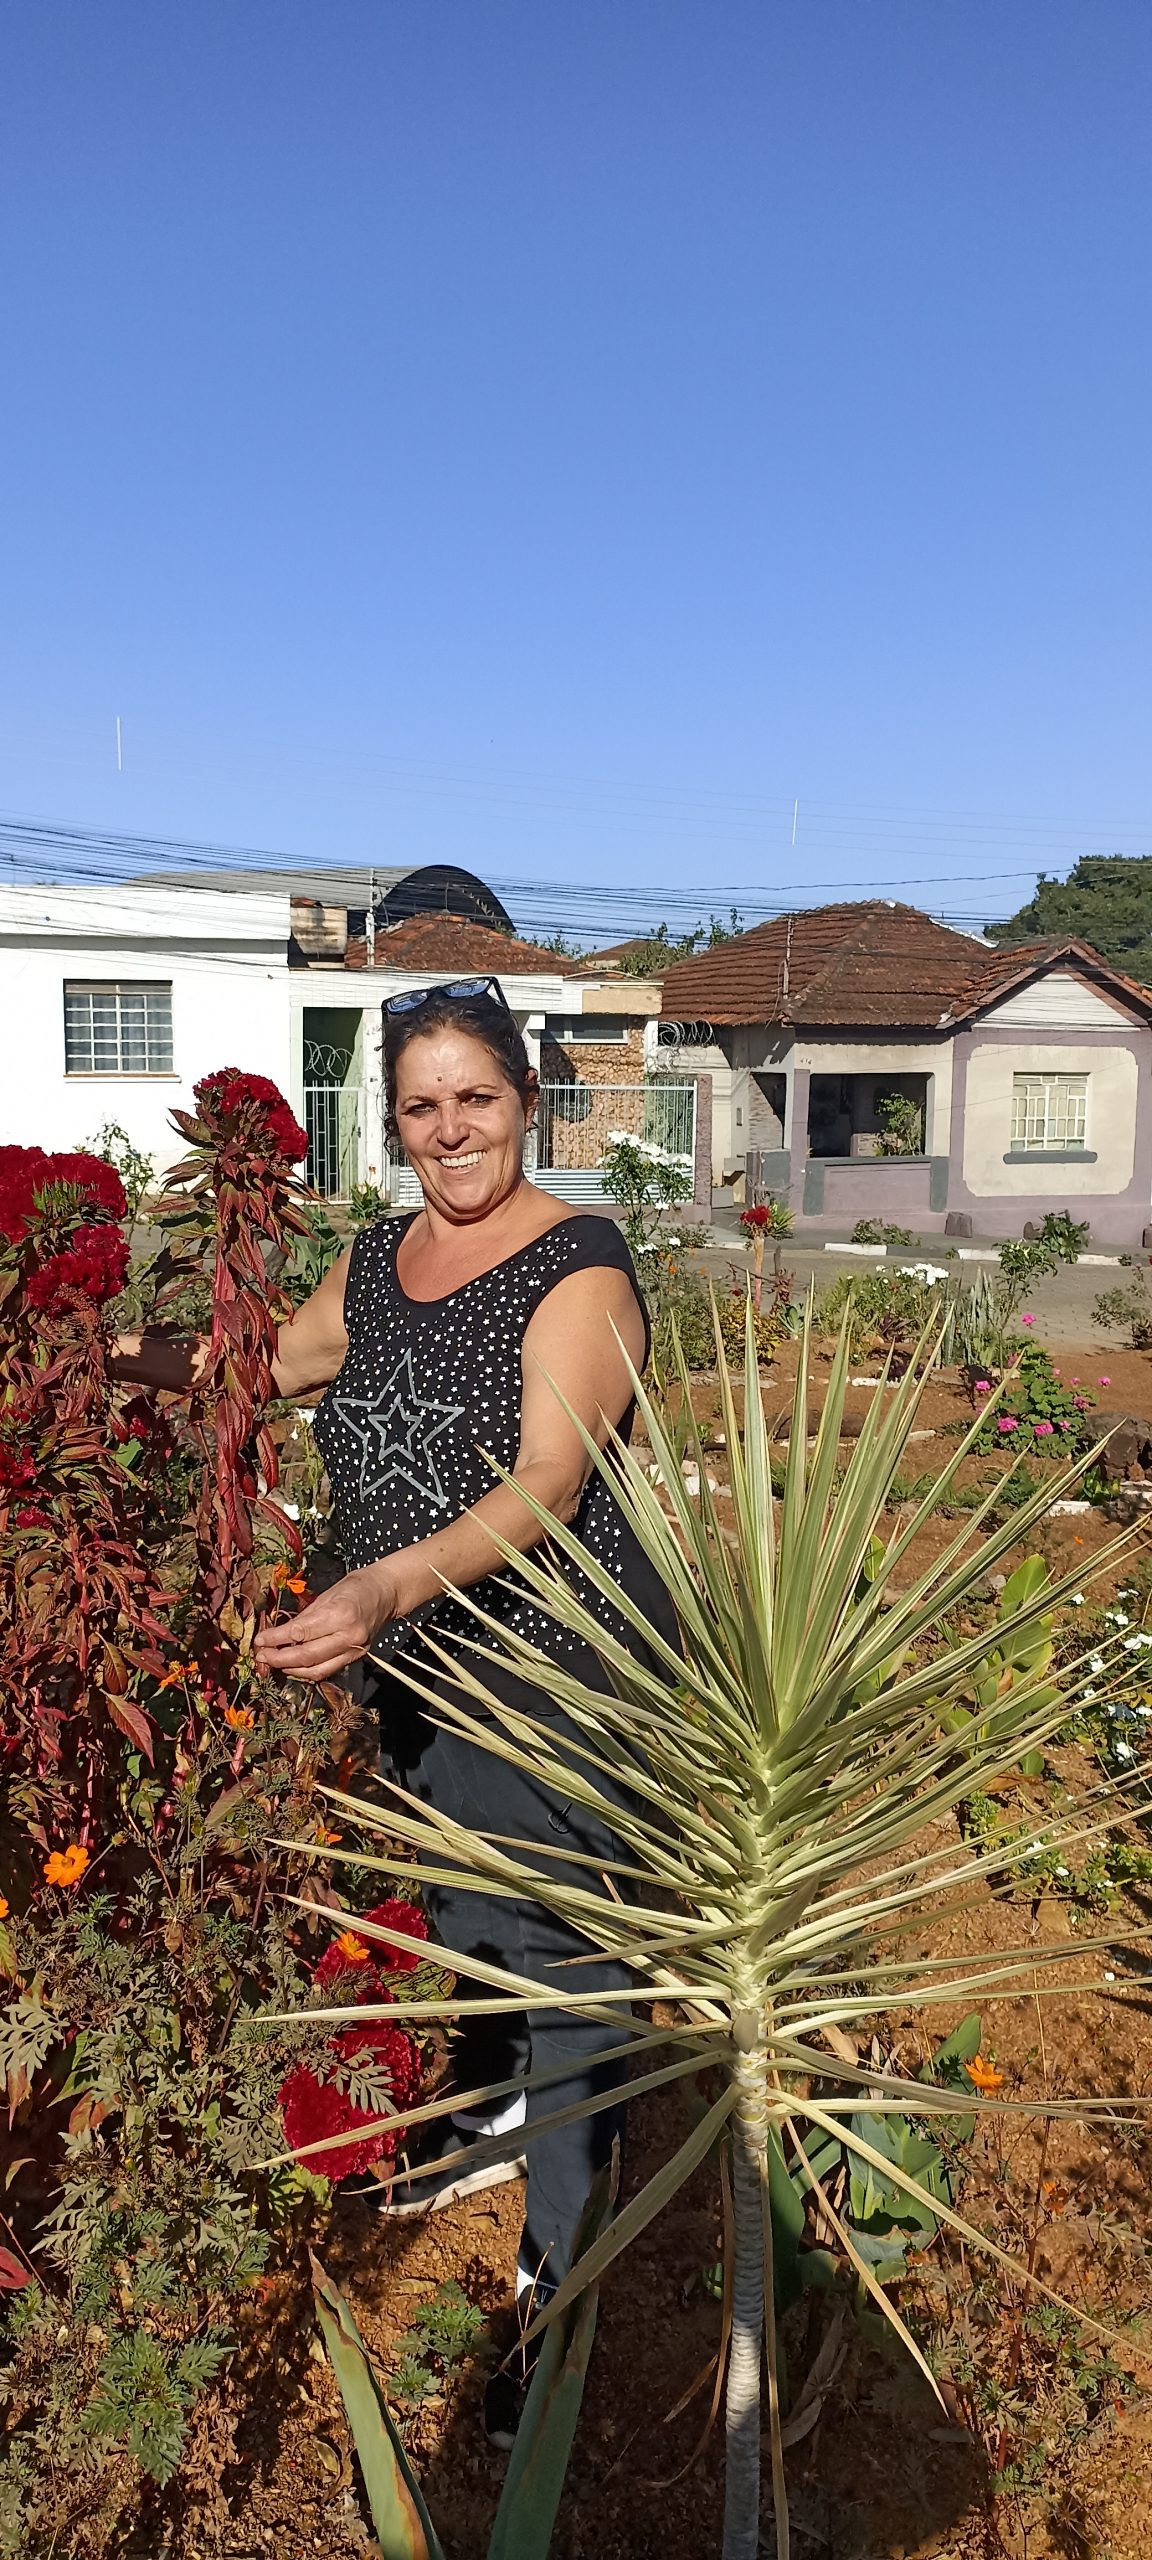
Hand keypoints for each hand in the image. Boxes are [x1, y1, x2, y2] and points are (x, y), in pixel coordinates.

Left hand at [253, 1564, 398, 1680]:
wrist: (387, 1592)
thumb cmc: (356, 1587)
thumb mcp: (327, 1594)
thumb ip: (305, 1617)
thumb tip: (279, 1633)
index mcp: (340, 1614)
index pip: (300, 1633)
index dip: (276, 1639)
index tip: (259, 1640)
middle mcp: (349, 1636)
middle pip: (307, 1656)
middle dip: (279, 1659)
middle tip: (261, 1656)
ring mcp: (354, 1650)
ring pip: (316, 1670)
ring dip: (291, 1669)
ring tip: (273, 1663)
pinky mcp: (356, 1657)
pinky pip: (327, 1670)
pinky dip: (307, 1670)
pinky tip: (293, 1666)